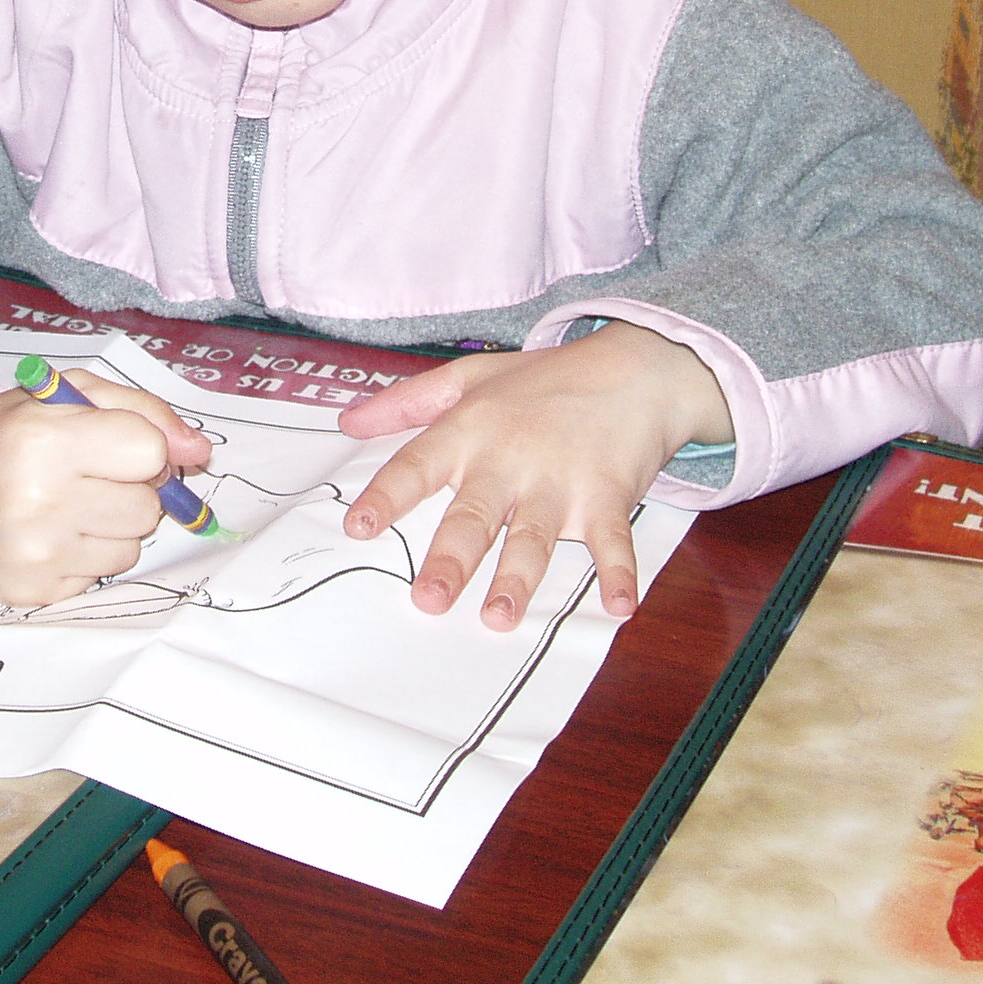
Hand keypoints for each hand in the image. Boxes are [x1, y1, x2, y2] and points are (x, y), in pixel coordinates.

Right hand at [0, 371, 212, 607]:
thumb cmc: (9, 430)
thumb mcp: (69, 394)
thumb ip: (144, 412)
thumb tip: (200, 452)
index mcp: (43, 440)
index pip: (149, 454)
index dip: (141, 448)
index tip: (110, 444)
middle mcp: (35, 502)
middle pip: (147, 508)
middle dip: (128, 489)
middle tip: (85, 476)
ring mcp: (31, 554)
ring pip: (130, 547)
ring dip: (110, 526)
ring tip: (65, 505)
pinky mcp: (29, 592)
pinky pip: (101, 577)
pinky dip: (85, 556)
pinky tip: (48, 534)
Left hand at [338, 323, 729, 629]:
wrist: (634, 368)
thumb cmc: (546, 378)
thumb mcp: (470, 377)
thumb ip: (407, 402)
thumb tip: (348, 424)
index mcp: (469, 431)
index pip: (417, 466)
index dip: (387, 497)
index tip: (359, 528)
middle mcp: (509, 460)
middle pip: (473, 515)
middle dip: (451, 558)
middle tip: (429, 599)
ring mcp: (560, 480)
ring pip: (533, 537)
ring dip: (518, 578)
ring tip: (498, 616)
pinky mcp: (608, 495)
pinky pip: (612, 540)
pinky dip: (619, 573)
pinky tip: (619, 605)